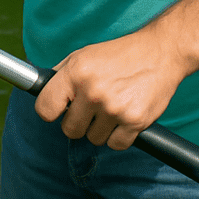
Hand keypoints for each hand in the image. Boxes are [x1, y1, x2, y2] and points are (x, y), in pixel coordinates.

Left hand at [33, 26, 190, 149]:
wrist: (159, 53)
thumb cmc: (117, 55)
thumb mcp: (82, 55)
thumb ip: (59, 75)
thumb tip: (39, 91)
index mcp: (75, 73)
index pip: (45, 109)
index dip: (50, 112)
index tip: (59, 110)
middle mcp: (92, 92)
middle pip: (70, 130)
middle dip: (78, 122)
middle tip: (90, 109)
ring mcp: (114, 108)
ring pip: (93, 138)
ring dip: (99, 129)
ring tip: (110, 108)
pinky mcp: (135, 121)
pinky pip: (115, 144)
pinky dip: (118, 136)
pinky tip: (123, 118)